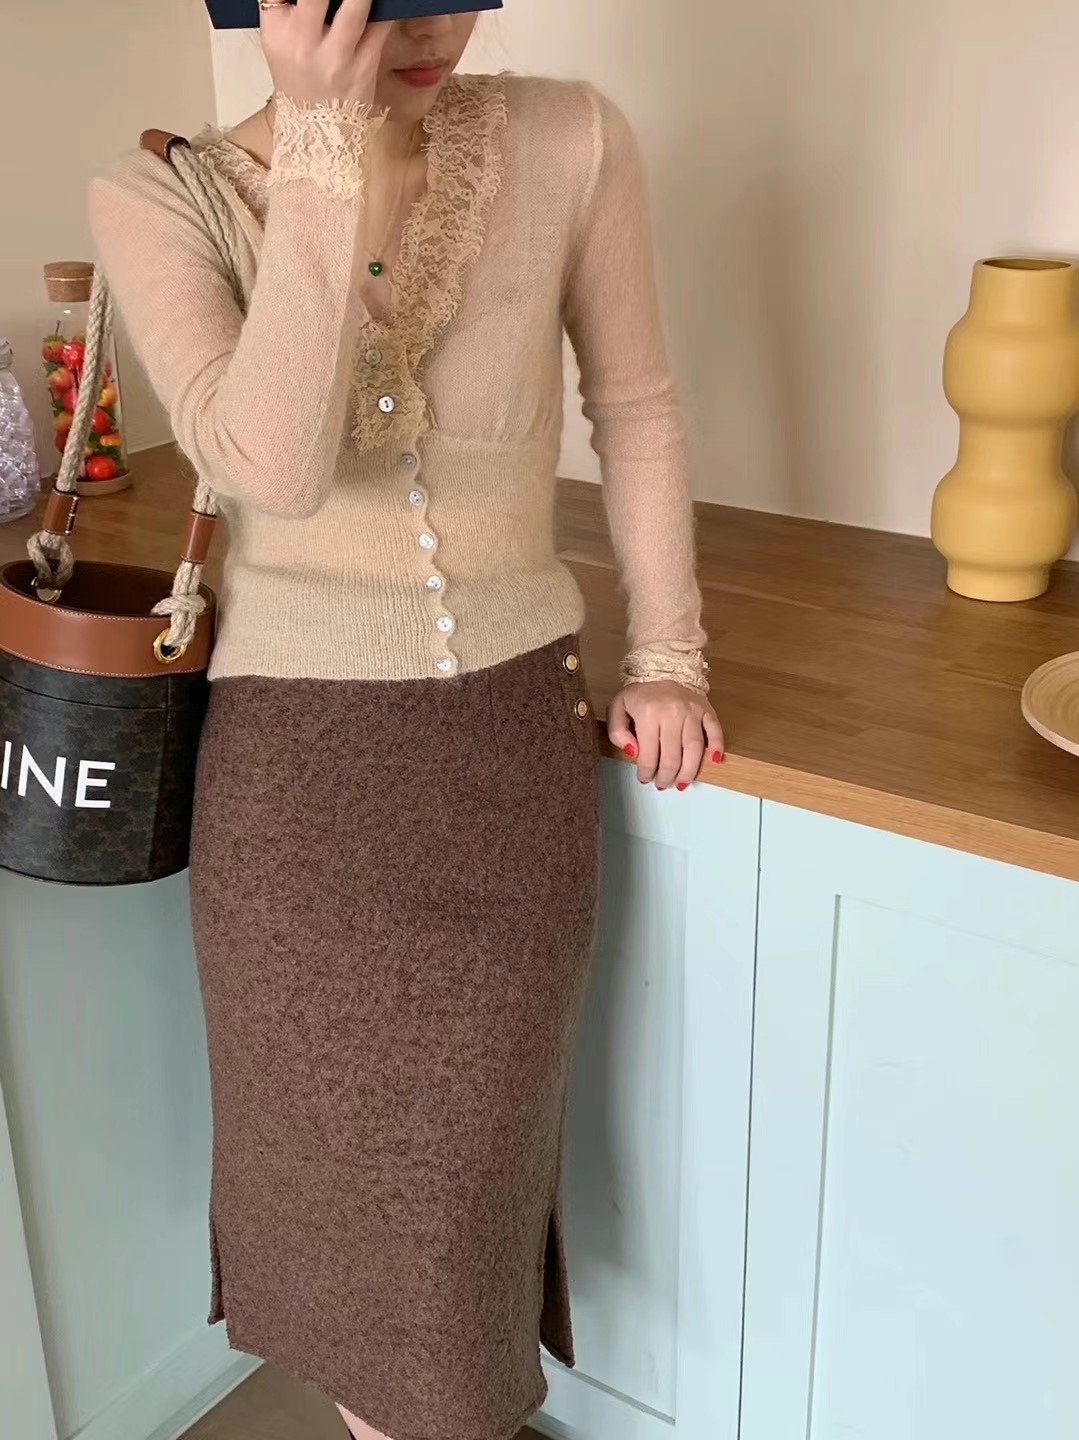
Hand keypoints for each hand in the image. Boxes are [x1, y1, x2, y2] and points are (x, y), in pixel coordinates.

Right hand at [260, 0, 389, 107]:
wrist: (316, 128)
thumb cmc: (299, 78)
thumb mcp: (278, 42)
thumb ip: (286, 6)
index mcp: (277, 31)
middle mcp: (304, 43)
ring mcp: (336, 56)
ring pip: (355, 8)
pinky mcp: (364, 65)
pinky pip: (381, 26)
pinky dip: (387, 7)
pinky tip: (389, 1)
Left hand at [606, 681, 724, 790]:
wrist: (665, 668)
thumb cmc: (642, 693)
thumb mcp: (618, 707)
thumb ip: (617, 731)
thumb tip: (632, 752)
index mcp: (648, 714)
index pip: (649, 754)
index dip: (646, 772)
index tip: (645, 778)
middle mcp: (672, 713)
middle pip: (672, 756)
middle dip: (666, 776)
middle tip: (663, 784)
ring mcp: (692, 712)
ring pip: (693, 749)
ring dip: (688, 771)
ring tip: (682, 783)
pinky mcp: (706, 710)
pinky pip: (715, 730)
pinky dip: (716, 746)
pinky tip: (713, 760)